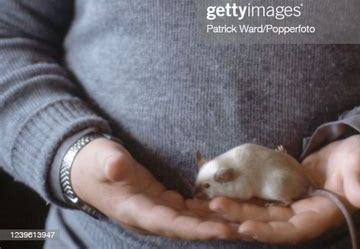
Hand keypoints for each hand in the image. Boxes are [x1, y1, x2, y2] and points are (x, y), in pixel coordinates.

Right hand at [70, 137, 235, 239]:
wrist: (86, 169)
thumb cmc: (94, 162)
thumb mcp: (101, 158)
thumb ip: (110, 163)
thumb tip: (116, 166)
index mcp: (135, 210)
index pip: (170, 224)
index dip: (197, 228)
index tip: (222, 230)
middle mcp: (149, 216)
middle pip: (186, 227)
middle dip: (214, 228)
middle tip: (244, 228)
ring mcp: (156, 210)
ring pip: (190, 220)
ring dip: (214, 221)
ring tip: (243, 220)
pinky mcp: (162, 201)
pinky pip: (188, 209)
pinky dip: (206, 209)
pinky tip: (227, 206)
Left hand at [209, 134, 359, 243]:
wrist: (355, 151)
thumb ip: (359, 185)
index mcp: (322, 216)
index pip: (292, 231)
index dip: (269, 232)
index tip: (246, 228)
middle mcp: (304, 214)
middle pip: (270, 222)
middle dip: (243, 217)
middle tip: (216, 208)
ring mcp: (294, 202)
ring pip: (262, 209)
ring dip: (239, 207)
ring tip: (213, 201)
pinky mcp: (286, 189)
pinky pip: (264, 194)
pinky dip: (246, 193)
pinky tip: (226, 188)